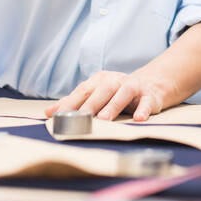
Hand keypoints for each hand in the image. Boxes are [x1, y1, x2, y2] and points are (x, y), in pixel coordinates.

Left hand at [48, 70, 174, 121]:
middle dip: (90, 105)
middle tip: (79, 119)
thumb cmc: (118, 92)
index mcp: (100, 81)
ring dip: (114, 106)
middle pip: (102, 91)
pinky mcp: (149, 95)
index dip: (70, 103)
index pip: (83, 91)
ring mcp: (134, 87)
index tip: (57, 117)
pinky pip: (147, 102)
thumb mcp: (96, 94)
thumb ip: (74, 102)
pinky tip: (139, 118)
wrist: (152, 83)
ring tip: (104, 119)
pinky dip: (143, 109)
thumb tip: (48, 112)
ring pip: (123, 93)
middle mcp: (115, 81)